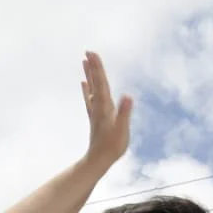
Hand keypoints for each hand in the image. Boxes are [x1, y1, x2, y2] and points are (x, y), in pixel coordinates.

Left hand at [80, 51, 131, 168]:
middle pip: (95, 82)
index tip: (92, 54)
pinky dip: (87, 89)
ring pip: (91, 88)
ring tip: (84, 61)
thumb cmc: (112, 147)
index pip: (101, 83)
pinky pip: (90, 99)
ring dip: (89, 74)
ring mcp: (96, 111)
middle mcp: (98, 106)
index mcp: (105, 107)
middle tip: (88, 51)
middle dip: (92, 67)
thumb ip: (124, 113)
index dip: (97, 68)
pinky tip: (83, 83)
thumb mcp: (122, 130)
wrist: (98, 160)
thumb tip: (128, 96)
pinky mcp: (95, 117)